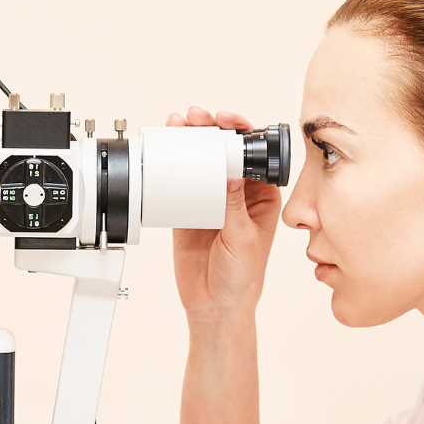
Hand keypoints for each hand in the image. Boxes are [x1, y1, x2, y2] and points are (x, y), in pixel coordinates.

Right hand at [169, 107, 281, 325]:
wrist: (215, 306)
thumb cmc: (243, 278)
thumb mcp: (243, 238)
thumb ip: (235, 206)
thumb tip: (230, 173)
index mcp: (261, 196)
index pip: (251, 155)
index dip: (240, 132)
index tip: (225, 121)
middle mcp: (236, 194)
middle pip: (223, 151)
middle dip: (210, 130)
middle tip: (196, 118)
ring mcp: (210, 201)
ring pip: (200, 162)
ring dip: (189, 142)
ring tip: (177, 125)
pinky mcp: (187, 212)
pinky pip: (178, 182)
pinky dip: (169, 166)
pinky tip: (162, 153)